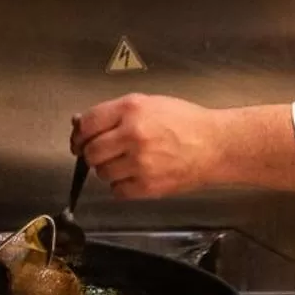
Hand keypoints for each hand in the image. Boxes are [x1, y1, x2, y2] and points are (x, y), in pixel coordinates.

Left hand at [72, 93, 216, 198]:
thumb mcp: (150, 103)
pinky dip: (122, 185)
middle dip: (93, 154)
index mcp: (132, 109)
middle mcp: (132, 134)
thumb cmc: (187, 123)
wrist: (216, 145)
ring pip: (102, 173)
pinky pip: (117, 191)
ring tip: (129, 162)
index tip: (80, 140)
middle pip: (90, 152)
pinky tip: (137, 175)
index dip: (79, 134)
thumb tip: (81, 124)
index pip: (87, 124)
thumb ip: (115, 113)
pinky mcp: (147, 185)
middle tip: (105, 153)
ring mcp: (139, 162)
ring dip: (109, 169)